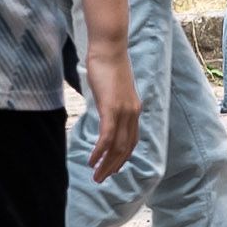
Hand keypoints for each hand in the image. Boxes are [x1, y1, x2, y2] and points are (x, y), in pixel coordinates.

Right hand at [82, 37, 141, 180]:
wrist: (109, 47)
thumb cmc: (107, 64)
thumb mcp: (112, 88)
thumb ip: (111, 102)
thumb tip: (105, 109)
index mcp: (134, 109)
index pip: (132, 140)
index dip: (123, 157)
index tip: (113, 168)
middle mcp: (132, 113)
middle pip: (126, 148)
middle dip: (113, 166)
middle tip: (101, 179)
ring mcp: (123, 111)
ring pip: (117, 147)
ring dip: (106, 164)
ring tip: (95, 175)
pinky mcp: (111, 108)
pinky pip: (107, 137)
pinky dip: (100, 152)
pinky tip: (92, 160)